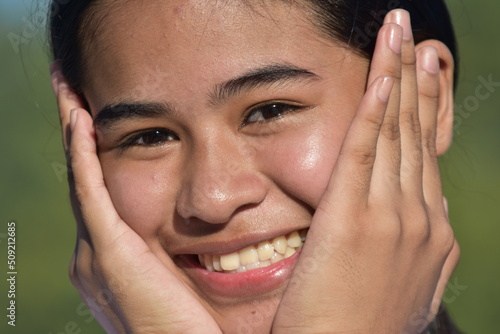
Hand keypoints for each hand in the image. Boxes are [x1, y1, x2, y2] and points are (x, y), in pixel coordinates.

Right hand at [51, 66, 221, 333]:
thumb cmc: (189, 324)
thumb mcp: (176, 276)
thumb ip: (175, 250)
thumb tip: (198, 231)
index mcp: (112, 254)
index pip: (98, 190)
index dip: (92, 152)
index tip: (94, 116)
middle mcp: (94, 250)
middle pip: (82, 177)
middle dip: (74, 133)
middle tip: (71, 92)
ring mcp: (97, 251)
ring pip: (81, 177)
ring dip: (73, 133)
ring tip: (69, 93)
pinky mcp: (108, 252)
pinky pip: (91, 191)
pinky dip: (83, 154)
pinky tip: (81, 119)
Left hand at [273, 9, 458, 333]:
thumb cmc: (362, 329)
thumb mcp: (404, 284)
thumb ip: (413, 247)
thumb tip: (423, 224)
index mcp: (430, 233)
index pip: (425, 154)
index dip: (425, 107)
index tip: (422, 72)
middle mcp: (420, 218)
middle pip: (415, 133)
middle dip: (415, 78)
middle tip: (411, 34)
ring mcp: (391, 217)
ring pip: (395, 132)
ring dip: (396, 77)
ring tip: (398, 33)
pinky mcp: (353, 221)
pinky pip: (367, 153)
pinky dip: (376, 112)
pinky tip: (380, 77)